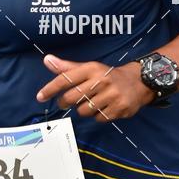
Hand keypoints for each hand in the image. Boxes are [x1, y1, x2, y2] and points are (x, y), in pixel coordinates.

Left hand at [36, 55, 153, 121]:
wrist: (138, 82)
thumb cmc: (106, 75)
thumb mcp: (88, 68)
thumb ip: (67, 67)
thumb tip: (47, 60)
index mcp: (91, 69)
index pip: (65, 78)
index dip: (50, 88)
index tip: (40, 97)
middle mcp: (101, 80)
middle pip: (72, 98)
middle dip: (65, 102)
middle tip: (66, 100)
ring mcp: (112, 95)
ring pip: (84, 111)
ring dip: (83, 109)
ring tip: (91, 102)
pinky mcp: (119, 108)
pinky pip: (98, 119)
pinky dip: (97, 116)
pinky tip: (103, 107)